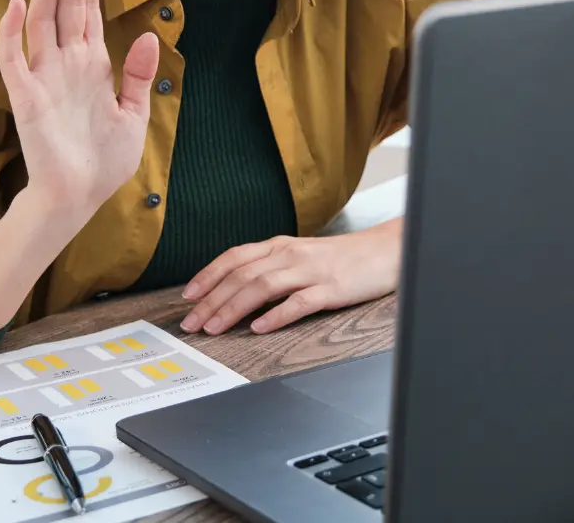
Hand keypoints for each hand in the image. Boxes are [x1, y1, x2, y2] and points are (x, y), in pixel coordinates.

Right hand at [0, 0, 159, 219]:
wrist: (79, 197)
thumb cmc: (104, 159)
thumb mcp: (133, 114)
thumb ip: (138, 75)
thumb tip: (147, 34)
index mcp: (93, 64)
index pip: (90, 10)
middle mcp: (67, 64)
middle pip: (69, 7)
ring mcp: (45, 77)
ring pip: (43, 23)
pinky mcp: (27, 97)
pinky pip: (14, 59)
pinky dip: (13, 32)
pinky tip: (18, 4)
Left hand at [179, 218, 402, 334]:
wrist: (384, 251)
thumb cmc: (341, 258)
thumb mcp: (301, 256)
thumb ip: (272, 268)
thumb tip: (236, 290)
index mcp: (281, 246)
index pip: (235, 257)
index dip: (209, 275)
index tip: (188, 296)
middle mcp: (291, 254)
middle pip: (243, 274)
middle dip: (212, 299)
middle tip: (192, 322)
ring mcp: (311, 270)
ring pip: (263, 286)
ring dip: (234, 307)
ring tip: (215, 328)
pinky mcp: (330, 288)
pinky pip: (299, 302)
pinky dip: (276, 315)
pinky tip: (260, 328)